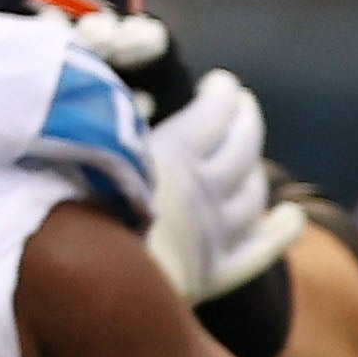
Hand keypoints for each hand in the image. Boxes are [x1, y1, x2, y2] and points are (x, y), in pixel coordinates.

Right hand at [75, 14, 303, 304]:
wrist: (80, 289)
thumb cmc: (66, 211)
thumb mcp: (80, 149)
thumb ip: (100, 110)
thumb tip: (98, 67)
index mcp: (173, 155)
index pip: (213, 114)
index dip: (224, 96)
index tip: (224, 84)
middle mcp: (204, 191)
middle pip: (243, 148)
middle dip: (247, 120)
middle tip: (244, 106)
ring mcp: (215, 235)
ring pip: (252, 194)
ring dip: (257, 168)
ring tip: (251, 155)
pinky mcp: (218, 274)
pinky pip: (262, 249)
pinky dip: (281, 229)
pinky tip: (291, 217)